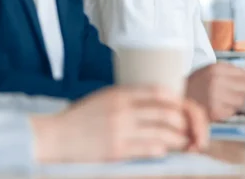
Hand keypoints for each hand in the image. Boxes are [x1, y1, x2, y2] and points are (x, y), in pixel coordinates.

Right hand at [31, 86, 208, 163]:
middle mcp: (123, 108)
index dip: (180, 102)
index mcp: (121, 93)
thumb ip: (132, 99)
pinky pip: (149, 148)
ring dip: (180, 139)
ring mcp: (120, 129)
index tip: (187, 111)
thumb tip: (164, 104)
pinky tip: (166, 151)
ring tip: (186, 144)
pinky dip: (163, 149)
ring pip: (164, 132)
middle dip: (187, 123)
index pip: (162, 92)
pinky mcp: (116, 149)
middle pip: (169, 113)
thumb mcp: (106, 98)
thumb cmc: (81, 119)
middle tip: (192, 132)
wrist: (52, 136)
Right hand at [186, 62, 244, 121]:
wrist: (176, 100)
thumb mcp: (209, 71)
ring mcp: (216, 97)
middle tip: (234, 95)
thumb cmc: (194, 85)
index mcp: (217, 68)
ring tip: (225, 101)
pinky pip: (233, 111)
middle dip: (244, 93)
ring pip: (241, 101)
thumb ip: (229, 72)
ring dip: (237, 103)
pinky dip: (229, 111)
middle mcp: (217, 81)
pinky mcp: (215, 111)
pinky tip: (219, 108)